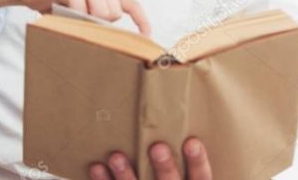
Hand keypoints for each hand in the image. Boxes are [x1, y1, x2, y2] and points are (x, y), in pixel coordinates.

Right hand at [16, 0, 151, 35]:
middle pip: (114, 13)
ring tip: (70, 11)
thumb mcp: (82, 7)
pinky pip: (81, 10)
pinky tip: (61, 8)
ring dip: (85, 19)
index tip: (147, 35)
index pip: (130, 3)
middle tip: (79, 16)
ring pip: (100, 13)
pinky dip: (71, 15)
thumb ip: (97, 15)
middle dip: (99, 22)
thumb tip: (112, 37)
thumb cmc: (56, 0)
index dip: (141, 20)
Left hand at [89, 138, 211, 179]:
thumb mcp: (181, 177)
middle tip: (156, 147)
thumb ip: (180, 164)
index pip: (202, 179)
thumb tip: (173, 124)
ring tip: (116, 156)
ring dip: (126, 175)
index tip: (192, 142)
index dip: (198, 163)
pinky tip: (96, 167)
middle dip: (164, 167)